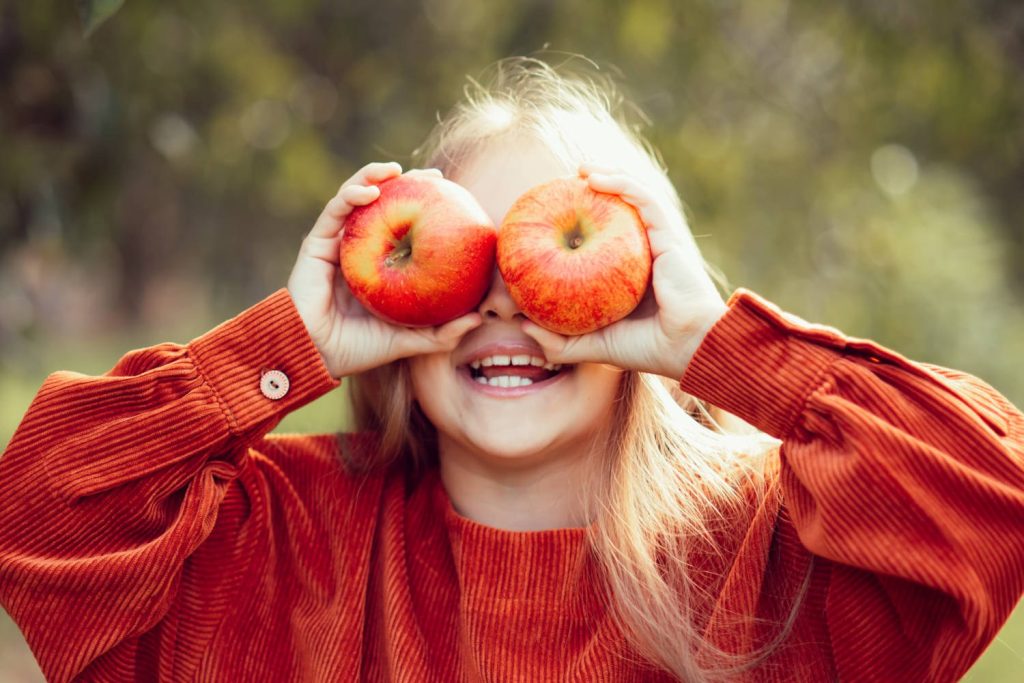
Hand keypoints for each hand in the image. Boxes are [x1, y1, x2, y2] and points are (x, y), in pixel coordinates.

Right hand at [287, 162, 481, 377]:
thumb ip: (442, 332)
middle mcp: (359, 249)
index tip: (452, 195)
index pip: (404, 226)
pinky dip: (351, 195)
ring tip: (396, 170)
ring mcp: (337, 244)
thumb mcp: (409, 340)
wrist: (315, 355)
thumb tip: (481, 318)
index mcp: (380, 265)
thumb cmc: (358, 349)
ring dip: (374, 176)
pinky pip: (334, 212)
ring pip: (355, 198)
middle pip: (383, 205)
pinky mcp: (316, 244)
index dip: (425, 207)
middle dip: (406, 183)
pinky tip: (371, 191)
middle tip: (433, 176)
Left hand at [521, 163, 727, 379]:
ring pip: (632, 196)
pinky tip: (593, 178)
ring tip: (579, 170)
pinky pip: (643, 199)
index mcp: (630, 273)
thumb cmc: (647, 348)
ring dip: (607, 176)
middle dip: (594, 191)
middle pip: (619, 211)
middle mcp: (645, 252)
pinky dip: (620, 183)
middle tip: (563, 185)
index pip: (605, 238)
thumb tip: (521, 325)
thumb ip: (560, 341)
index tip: (552, 215)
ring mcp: (658, 241)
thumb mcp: (594, 345)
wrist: (687, 347)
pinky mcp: (668, 235)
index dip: (582, 221)